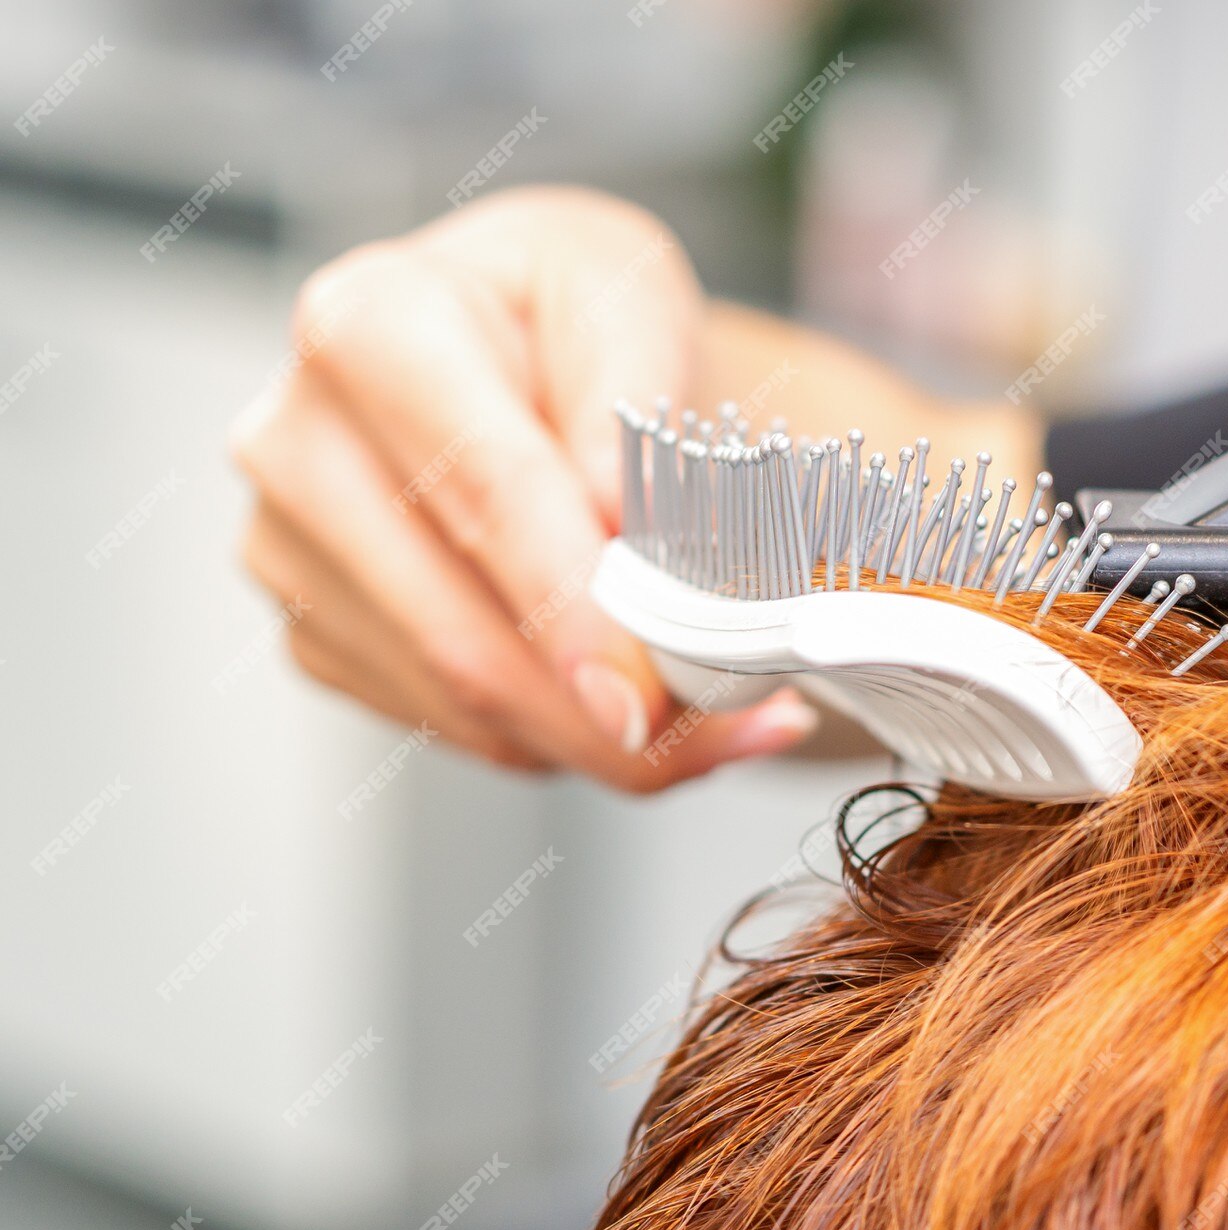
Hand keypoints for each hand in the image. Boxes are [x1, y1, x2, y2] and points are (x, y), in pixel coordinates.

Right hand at [228, 186, 817, 790]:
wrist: (531, 355)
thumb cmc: (576, 319)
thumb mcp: (633, 294)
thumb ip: (632, 393)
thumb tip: (613, 517)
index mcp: (371, 325)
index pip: (484, 488)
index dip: (572, 601)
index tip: (644, 689)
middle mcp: (301, 442)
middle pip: (457, 627)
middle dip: (606, 707)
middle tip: (733, 726)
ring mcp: (295, 550)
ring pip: (461, 697)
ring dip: (603, 737)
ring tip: (720, 720)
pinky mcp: (319, 632)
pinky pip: (454, 724)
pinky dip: (562, 736)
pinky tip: (633, 704)